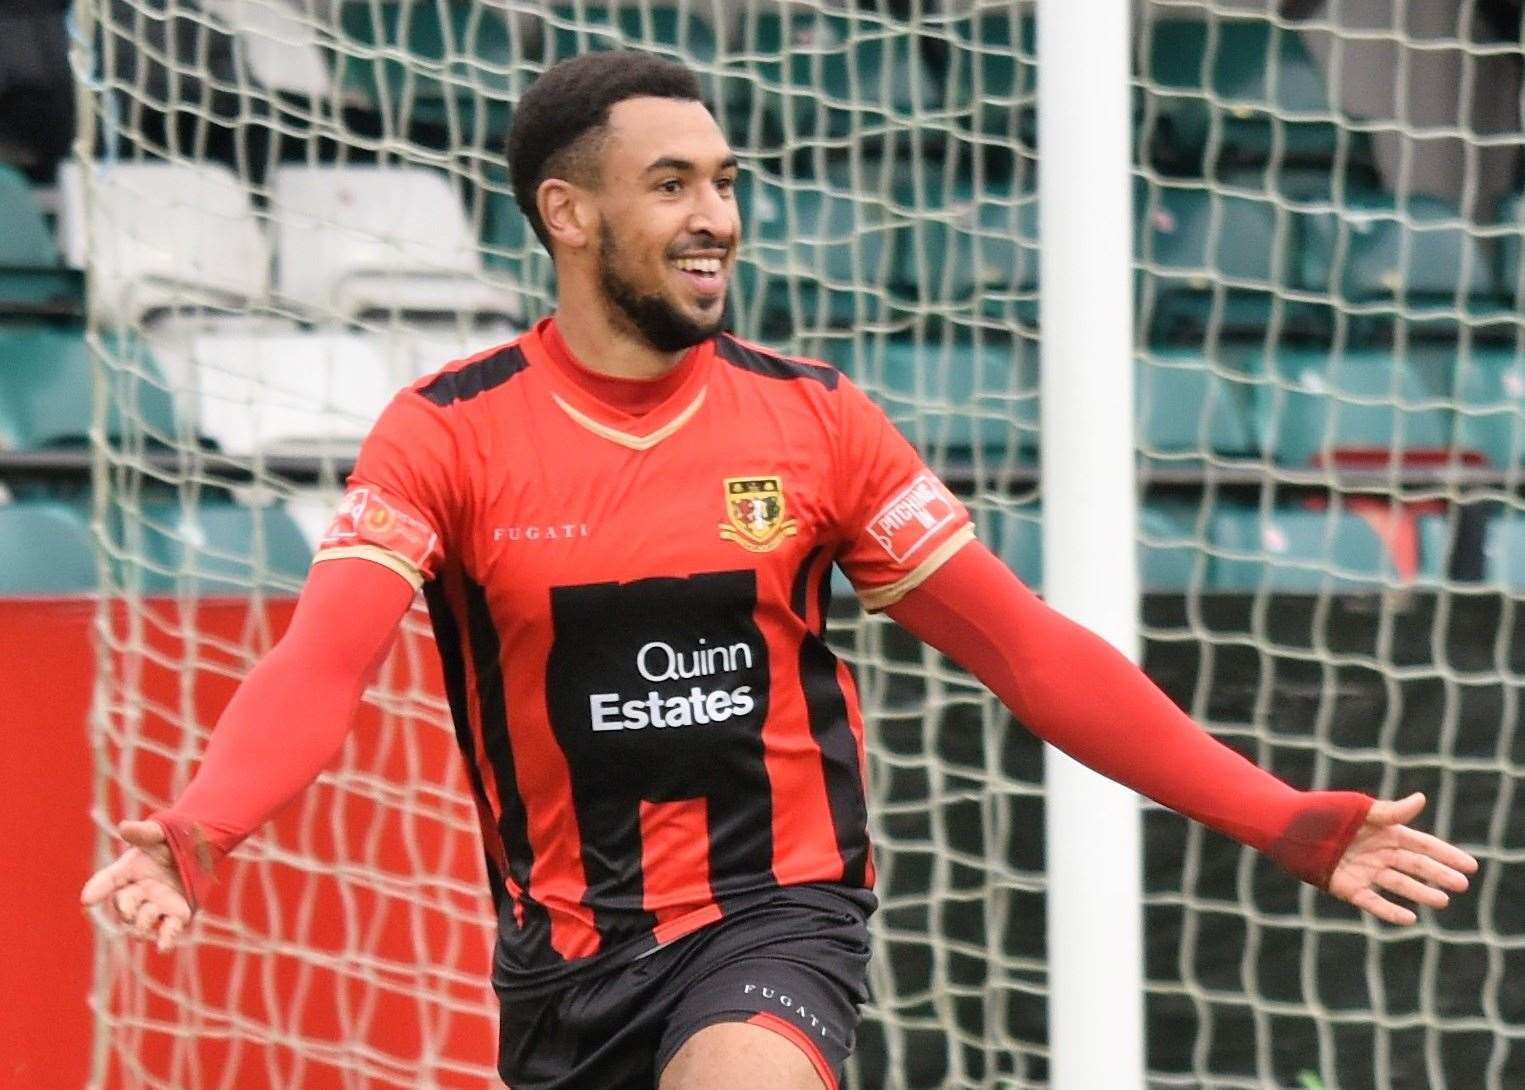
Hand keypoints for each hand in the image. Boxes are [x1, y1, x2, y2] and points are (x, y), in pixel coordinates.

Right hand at [80, 819, 192, 951]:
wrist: (194, 850)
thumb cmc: (168, 842)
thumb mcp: (158, 833)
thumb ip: (143, 832)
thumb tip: (125, 827)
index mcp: (128, 872)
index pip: (108, 881)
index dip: (97, 890)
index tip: (87, 900)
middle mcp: (138, 894)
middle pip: (124, 908)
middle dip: (126, 909)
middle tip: (132, 910)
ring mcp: (157, 906)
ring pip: (142, 925)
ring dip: (143, 925)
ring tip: (151, 915)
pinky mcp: (177, 915)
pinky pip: (169, 931)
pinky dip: (166, 940)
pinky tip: (165, 947)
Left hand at [1327, 792, 1478, 924]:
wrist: (1285, 825)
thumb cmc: (1322, 811)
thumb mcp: (1358, 809)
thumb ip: (1389, 811)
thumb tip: (1421, 800)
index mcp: (1384, 832)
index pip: (1422, 845)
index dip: (1446, 854)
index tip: (1470, 865)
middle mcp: (1378, 853)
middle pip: (1415, 866)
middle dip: (1439, 874)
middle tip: (1462, 884)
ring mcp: (1364, 871)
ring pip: (1399, 884)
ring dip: (1421, 893)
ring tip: (1442, 901)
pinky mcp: (1347, 887)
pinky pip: (1373, 902)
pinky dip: (1390, 911)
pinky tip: (1409, 919)